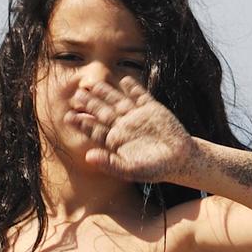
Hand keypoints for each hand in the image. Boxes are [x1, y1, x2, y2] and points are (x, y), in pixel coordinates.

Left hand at [62, 73, 196, 179]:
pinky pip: (140, 96)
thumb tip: (88, 157)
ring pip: (118, 101)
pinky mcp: (152, 109)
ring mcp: (137, 116)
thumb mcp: (132, 170)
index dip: (82, 123)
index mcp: (116, 141)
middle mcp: (124, 127)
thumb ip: (110, 164)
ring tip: (94, 84)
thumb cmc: (156, 169)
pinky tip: (124, 80)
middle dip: (90, 104)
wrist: (182, 160)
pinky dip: (133, 88)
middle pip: (103, 112)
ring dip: (106, 93)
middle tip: (77, 95)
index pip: (95, 129)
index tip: (69, 117)